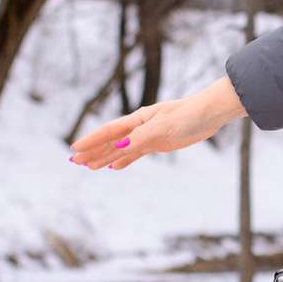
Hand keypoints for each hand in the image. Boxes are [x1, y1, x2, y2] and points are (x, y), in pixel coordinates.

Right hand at [69, 75, 247, 169]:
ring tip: (89, 167)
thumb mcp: (163, 126)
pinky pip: (136, 154)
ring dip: (104, 157)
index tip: (74, 148)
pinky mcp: (158, 143)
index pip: (108, 131)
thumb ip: (141, 137)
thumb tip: (120, 148)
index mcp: (137, 120)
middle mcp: (139, 127)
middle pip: (110, 141)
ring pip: (120, 149)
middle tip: (74, 161)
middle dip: (92, 151)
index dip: (91, 140)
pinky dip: (124, 160)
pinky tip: (114, 167)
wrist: (208, 114)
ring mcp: (148, 136)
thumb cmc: (186, 114)